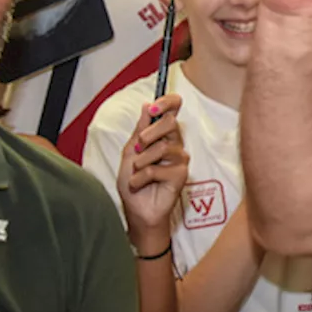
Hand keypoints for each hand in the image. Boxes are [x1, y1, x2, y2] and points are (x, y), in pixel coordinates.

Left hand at [117, 95, 189, 239]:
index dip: (167, 102)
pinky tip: (139, 185)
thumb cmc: (133, 181)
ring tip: (136, 173)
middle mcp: (175, 144)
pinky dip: (141, 177)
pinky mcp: (181, 175)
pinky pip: (157, 169)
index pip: (172, 111)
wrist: (136, 209)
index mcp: (163, 135)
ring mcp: (179, 159)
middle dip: (149, 133)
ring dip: (141, 161)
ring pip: (162, 148)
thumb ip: (140, 129)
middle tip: (137, 147)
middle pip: (171, 124)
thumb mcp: (130, 152)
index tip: (154, 106)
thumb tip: (147, 105)